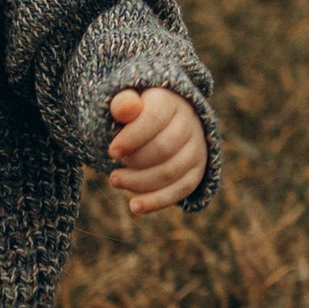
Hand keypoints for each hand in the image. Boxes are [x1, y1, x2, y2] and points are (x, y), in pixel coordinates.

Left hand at [108, 84, 209, 213]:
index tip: (112, 152)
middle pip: (163, 148)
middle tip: (112, 167)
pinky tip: (135, 206)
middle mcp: (189, 123)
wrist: (160, 121)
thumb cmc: (136, 112)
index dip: (132, 138)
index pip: (154, 119)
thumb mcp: (127, 101)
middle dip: (134, 162)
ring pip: (171, 172)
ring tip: (115, 180)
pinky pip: (181, 190)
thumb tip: (128, 108)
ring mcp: (196, 148)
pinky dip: (157, 201)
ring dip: (139, 182)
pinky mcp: (196, 171)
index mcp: (170, 101)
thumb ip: (123, 103)